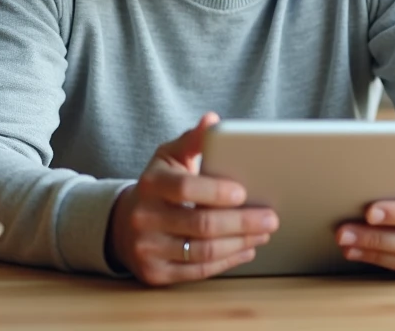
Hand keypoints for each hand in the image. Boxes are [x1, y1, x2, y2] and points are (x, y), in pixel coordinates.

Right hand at [106, 112, 279, 285]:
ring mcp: (148, 248)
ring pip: (203, 252)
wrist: (123, 224)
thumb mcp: (169, 157)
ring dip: (240, 243)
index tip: (244, 192)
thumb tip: (212, 120)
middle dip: (242, 222)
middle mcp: (144, 217)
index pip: (185, 188)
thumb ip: (193, 139)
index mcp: (151, 184)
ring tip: (263, 233)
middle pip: (201, 224)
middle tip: (270, 218)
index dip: (216, 191)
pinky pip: (198, 271)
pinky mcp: (155, 273)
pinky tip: (246, 248)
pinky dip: (227, 261)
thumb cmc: (158, 186)